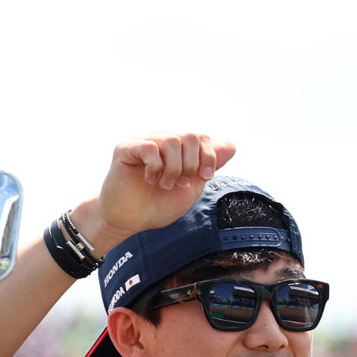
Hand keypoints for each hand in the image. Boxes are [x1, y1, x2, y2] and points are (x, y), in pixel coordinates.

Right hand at [82, 132, 237, 247]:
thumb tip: (231, 145)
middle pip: (189, 135)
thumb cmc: (158, 205)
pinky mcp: (125, 148)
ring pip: (171, 139)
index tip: (204, 177)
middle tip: (182, 183)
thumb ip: (209, 165)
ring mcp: (142, 141)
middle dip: (192, 163)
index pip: (202, 137)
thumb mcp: (192, 186)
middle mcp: (160, 139)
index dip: (209, 156)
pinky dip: (155, 167)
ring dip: (174, 168)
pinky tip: (150, 179)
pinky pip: (149, 147)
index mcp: (177, 148)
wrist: (130, 220)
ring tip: (166, 184)